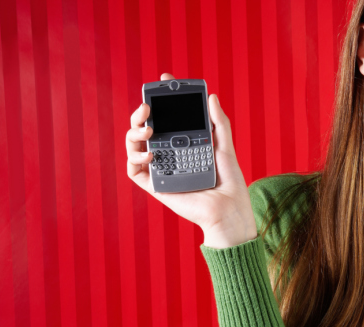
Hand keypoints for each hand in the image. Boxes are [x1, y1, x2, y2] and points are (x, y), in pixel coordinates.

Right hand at [125, 73, 257, 247]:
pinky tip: (150, 155)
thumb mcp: (225, 148)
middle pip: (145, 130)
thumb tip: (212, 97)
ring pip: (134, 147)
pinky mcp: (156, 187)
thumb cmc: (230, 184)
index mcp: (184, 145)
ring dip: (133, 133)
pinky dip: (135, 159)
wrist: (228, 210)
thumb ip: (219, 123)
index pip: (167, 118)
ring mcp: (161, 170)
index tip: (163, 80)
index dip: (162, 99)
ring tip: (148, 129)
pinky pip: (134, 171)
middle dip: (140, 114)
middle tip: (147, 107)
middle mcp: (169, 155)